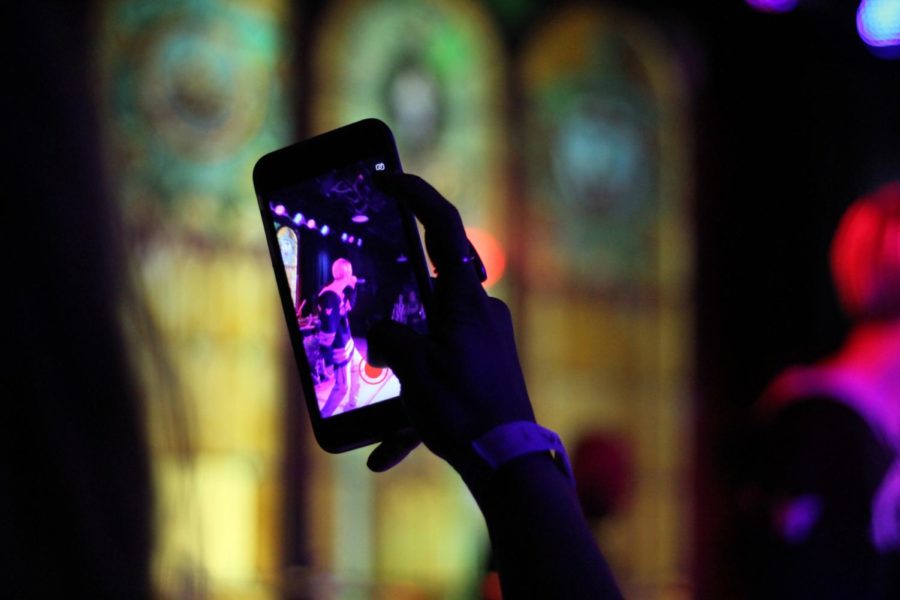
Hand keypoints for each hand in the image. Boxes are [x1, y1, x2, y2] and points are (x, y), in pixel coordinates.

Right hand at [366, 174, 534, 479]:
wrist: (509, 461)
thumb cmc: (463, 409)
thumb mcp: (412, 369)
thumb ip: (388, 338)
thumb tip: (379, 333)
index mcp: (464, 298)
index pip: (444, 227)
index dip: (417, 195)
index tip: (390, 180)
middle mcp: (482, 311)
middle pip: (430, 288)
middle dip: (395, 307)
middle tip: (371, 326)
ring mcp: (488, 340)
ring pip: (431, 339)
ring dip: (403, 368)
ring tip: (383, 410)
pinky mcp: (489, 368)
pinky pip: (444, 373)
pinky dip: (417, 404)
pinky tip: (388, 449)